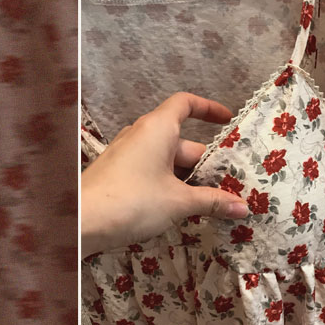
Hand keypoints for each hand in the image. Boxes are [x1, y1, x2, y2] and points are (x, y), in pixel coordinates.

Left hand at [81, 89, 244, 246]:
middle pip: (182, 141)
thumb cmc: (132, 200)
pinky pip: (152, 172)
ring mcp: (127, 155)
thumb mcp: (178, 202)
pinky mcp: (119, 174)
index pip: (185, 103)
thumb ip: (212, 201)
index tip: (227, 120)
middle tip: (232, 184)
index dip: (208, 108)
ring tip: (213, 202)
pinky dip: (170, 185)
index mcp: (158, 128)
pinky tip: (182, 210)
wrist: (81, 221)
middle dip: (206, 163)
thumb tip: (243, 208)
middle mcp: (142, 135)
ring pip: (167, 160)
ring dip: (189, 178)